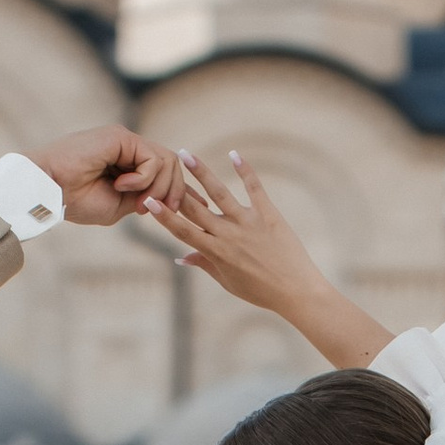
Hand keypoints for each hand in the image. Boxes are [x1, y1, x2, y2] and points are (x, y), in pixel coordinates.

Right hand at [30, 125, 184, 227]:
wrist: (50, 189)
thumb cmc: (76, 201)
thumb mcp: (118, 207)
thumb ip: (142, 198)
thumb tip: (165, 198)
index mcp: (128, 164)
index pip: (166, 170)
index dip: (184, 188)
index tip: (199, 206)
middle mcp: (129, 148)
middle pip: (173, 164)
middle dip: (174, 191)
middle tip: (155, 209)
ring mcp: (126, 140)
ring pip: (168, 161)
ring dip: (158, 187)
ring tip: (136, 200)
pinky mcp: (121, 136)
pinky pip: (152, 159)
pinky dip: (143, 178)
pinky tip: (121, 185)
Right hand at [140, 152, 392, 368]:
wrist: (296, 291)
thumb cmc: (261, 291)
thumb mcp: (229, 282)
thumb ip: (205, 265)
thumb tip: (181, 258)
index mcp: (216, 252)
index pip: (183, 231)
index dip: (164, 215)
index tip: (148, 201)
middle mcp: (228, 235)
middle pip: (196, 207)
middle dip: (176, 188)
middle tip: (161, 167)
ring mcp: (248, 222)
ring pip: (219, 193)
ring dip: (201, 172)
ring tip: (185, 154)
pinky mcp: (268, 214)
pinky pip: (254, 188)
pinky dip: (244, 170)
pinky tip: (234, 154)